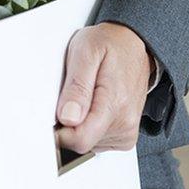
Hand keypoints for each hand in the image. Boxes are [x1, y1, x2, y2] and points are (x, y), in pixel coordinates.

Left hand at [55, 22, 151, 153]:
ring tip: (86, 96)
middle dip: (69, 124)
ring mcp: (128, 130)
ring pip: (89, 144)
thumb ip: (77, 87)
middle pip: (83, 144)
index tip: (55, 113)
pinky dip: (90, 127)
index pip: (80, 140)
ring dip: (80, 124)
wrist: (133, 43)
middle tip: (73, 95)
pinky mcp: (126, 135)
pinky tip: (93, 106)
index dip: (60, 132)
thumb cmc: (109, 45)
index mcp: (115, 103)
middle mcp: (126, 122)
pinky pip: (99, 142)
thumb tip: (67, 118)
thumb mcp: (85, 52)